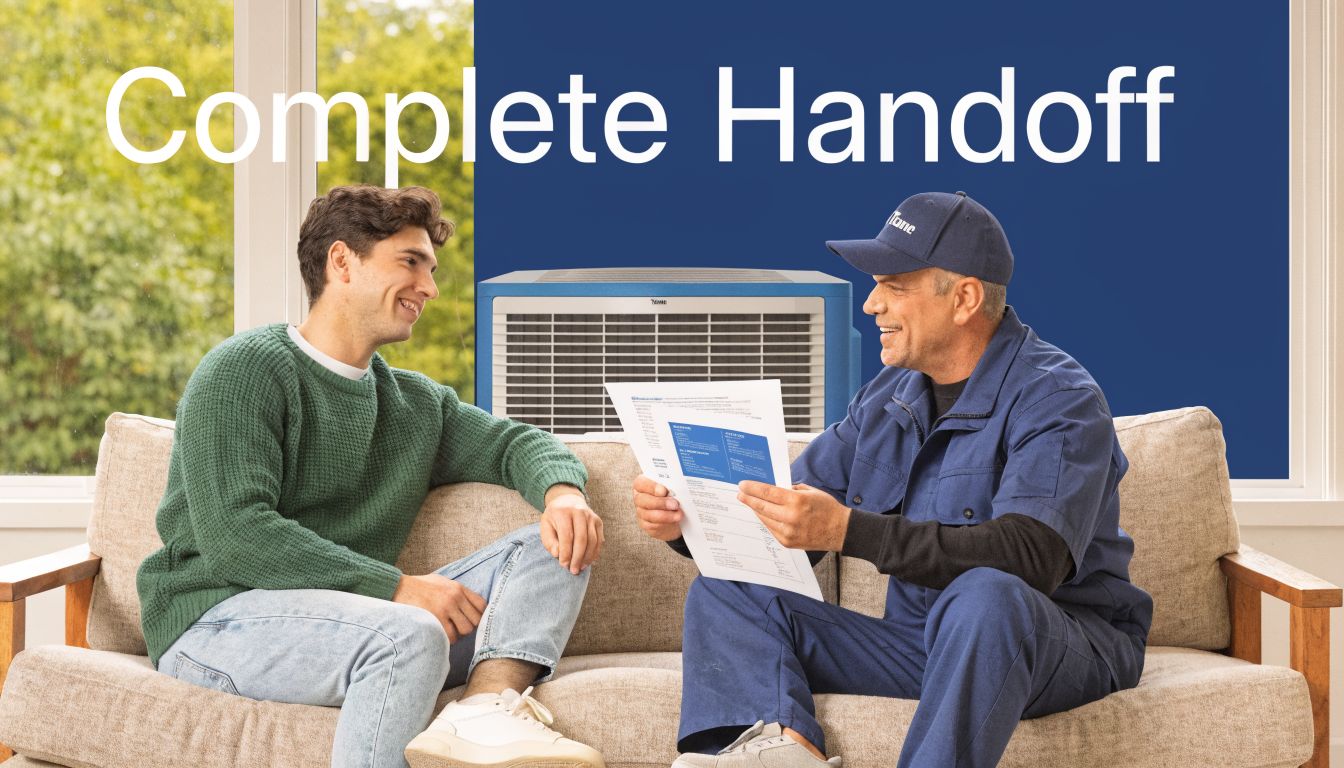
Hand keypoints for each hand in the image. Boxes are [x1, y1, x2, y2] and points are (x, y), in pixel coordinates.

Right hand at [391, 573, 486, 642]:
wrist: (397, 587)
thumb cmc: (419, 586)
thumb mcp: (441, 581)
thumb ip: (456, 592)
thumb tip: (470, 605)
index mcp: (458, 588)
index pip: (481, 605)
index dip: (479, 615)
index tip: (471, 620)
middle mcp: (455, 597)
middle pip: (475, 620)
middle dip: (468, 627)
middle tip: (458, 628)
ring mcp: (445, 608)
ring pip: (464, 631)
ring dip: (458, 635)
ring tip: (448, 632)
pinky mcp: (435, 619)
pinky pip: (450, 637)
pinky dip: (447, 640)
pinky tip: (440, 635)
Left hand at [541, 484, 603, 573]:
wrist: (568, 500)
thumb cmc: (554, 517)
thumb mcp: (546, 526)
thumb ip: (549, 541)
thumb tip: (558, 554)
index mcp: (563, 512)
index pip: (567, 536)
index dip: (566, 552)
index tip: (563, 565)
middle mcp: (579, 512)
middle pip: (582, 539)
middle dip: (578, 557)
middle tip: (573, 571)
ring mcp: (591, 516)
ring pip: (593, 540)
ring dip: (587, 557)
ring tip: (581, 567)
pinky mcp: (598, 521)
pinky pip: (599, 539)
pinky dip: (595, 552)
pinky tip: (589, 561)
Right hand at [631, 474, 682, 540]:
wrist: (675, 514)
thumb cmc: (672, 496)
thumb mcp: (672, 488)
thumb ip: (670, 487)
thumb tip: (674, 490)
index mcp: (643, 485)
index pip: (640, 483)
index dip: (651, 487)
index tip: (664, 491)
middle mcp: (639, 498)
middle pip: (641, 500)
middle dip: (660, 502)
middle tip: (675, 504)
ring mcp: (641, 512)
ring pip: (648, 514)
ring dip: (665, 515)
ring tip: (679, 515)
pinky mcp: (645, 524)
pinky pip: (652, 525)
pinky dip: (665, 523)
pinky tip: (674, 521)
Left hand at [736, 481, 850, 550]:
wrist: (841, 531)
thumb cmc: (827, 508)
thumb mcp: (810, 491)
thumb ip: (790, 490)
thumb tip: (772, 489)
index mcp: (796, 501)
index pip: (767, 492)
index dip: (752, 488)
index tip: (742, 485)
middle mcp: (790, 517)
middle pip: (761, 506)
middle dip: (748, 499)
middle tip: (740, 494)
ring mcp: (788, 532)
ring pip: (764, 519)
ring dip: (755, 510)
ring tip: (749, 503)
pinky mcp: (787, 542)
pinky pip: (771, 529)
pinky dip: (765, 520)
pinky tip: (762, 514)